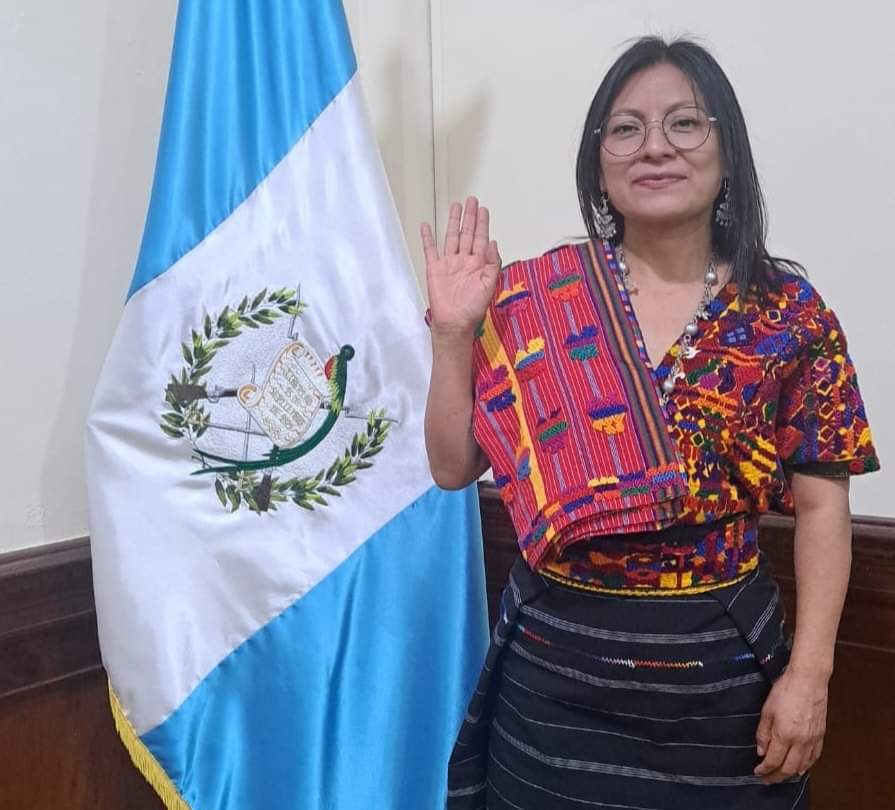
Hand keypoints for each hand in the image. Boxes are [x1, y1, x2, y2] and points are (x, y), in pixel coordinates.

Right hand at [420, 196, 500, 338]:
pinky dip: (427, 237)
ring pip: (451, 237)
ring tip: (455, 206)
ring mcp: (448, 263)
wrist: (454, 322)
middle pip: (467, 234)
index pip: (481, 239)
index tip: (483, 209)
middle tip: (471, 200)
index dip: (482, 224)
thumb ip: (492, 263)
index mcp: (478, 264)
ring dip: (453, 222)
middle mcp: (463, 260)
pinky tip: (426, 225)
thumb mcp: (489, 285)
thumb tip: (493, 242)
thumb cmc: (473, 308)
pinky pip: (430, 250)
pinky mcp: (434, 268)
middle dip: (469, 217)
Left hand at [754, 669, 827, 783]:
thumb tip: (761, 752)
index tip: (757, 772)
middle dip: (776, 777)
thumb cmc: (785, 691)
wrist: (808, 680)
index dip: (764, 770)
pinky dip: (806, 766)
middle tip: (767, 780)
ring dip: (791, 774)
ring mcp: (812, 739)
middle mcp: (800, 741)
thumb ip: (763, 733)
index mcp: (784, 734)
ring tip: (781, 776)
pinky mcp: (821, 735)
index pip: (773, 760)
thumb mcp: (767, 710)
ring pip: (803, 765)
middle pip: (788, 768)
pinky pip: (814, 757)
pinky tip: (801, 768)